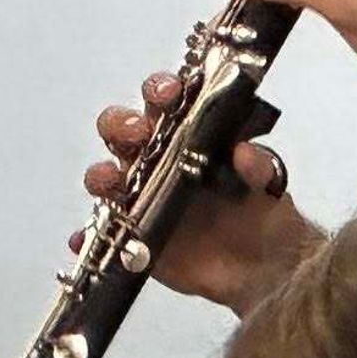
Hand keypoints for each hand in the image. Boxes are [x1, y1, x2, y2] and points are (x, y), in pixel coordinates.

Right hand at [80, 72, 320, 315]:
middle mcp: (158, 160)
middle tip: (138, 133)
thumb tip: (245, 153)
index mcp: (189, 135)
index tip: (169, 93)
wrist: (260, 268)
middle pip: (123, 130)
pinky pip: (103, 231)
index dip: (161, 89)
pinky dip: (89, 233)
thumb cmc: (261, 213)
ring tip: (113, 182)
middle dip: (122, 123)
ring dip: (102, 174)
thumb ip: (258, 168)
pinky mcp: (134, 235)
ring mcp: (142, 197)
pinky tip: (88, 236)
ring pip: (107, 176)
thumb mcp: (268, 185)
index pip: (166, 100)